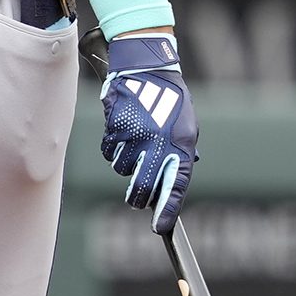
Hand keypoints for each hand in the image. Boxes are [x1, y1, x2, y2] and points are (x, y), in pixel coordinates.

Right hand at [101, 34, 197, 232]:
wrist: (146, 68)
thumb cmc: (169, 101)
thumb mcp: (185, 128)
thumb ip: (179, 155)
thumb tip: (169, 183)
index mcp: (180, 145)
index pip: (175, 185)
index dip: (167, 209)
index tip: (160, 228)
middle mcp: (157, 144)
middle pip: (141, 187)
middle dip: (138, 197)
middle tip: (138, 198)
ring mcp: (134, 137)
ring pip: (122, 170)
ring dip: (127, 164)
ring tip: (135, 145)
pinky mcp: (115, 129)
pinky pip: (110, 152)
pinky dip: (114, 149)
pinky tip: (122, 134)